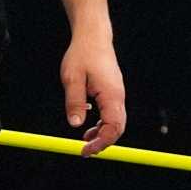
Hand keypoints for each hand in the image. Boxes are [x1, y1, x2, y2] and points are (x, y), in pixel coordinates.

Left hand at [61, 32, 125, 155]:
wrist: (94, 38)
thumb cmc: (83, 55)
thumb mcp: (72, 79)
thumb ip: (74, 103)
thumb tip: (75, 125)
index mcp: (111, 95)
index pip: (113, 127)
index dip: (101, 142)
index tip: (85, 150)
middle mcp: (119, 97)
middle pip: (119, 128)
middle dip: (103, 142)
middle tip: (85, 151)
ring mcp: (118, 95)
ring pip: (116, 122)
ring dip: (103, 134)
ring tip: (84, 140)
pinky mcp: (114, 92)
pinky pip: (113, 114)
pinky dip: (103, 124)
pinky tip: (90, 125)